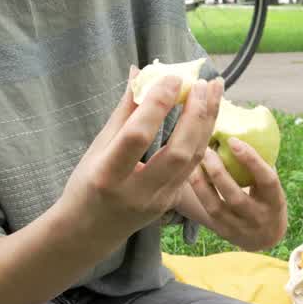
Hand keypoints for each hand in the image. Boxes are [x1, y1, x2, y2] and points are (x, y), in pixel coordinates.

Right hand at [58, 67, 223, 244]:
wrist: (89, 231)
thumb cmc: (87, 183)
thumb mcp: (98, 147)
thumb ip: (123, 112)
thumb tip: (140, 73)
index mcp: (108, 175)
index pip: (138, 136)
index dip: (157, 105)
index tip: (173, 78)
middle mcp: (137, 191)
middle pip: (177, 151)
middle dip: (195, 115)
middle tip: (204, 84)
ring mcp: (158, 201)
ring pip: (193, 160)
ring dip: (206, 124)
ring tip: (215, 92)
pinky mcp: (172, 203)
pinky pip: (194, 169)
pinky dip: (203, 140)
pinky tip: (209, 117)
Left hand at [185, 138, 287, 250]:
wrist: (265, 236)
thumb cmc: (266, 198)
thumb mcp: (271, 186)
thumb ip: (260, 164)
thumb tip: (243, 125)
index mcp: (275, 201)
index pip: (266, 180)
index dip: (251, 160)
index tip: (233, 141)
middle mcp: (259, 217)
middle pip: (236, 196)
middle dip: (218, 172)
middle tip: (206, 148)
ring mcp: (239, 228)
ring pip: (216, 206)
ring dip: (202, 182)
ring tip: (193, 160)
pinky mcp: (223, 232)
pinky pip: (207, 211)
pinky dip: (197, 191)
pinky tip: (189, 174)